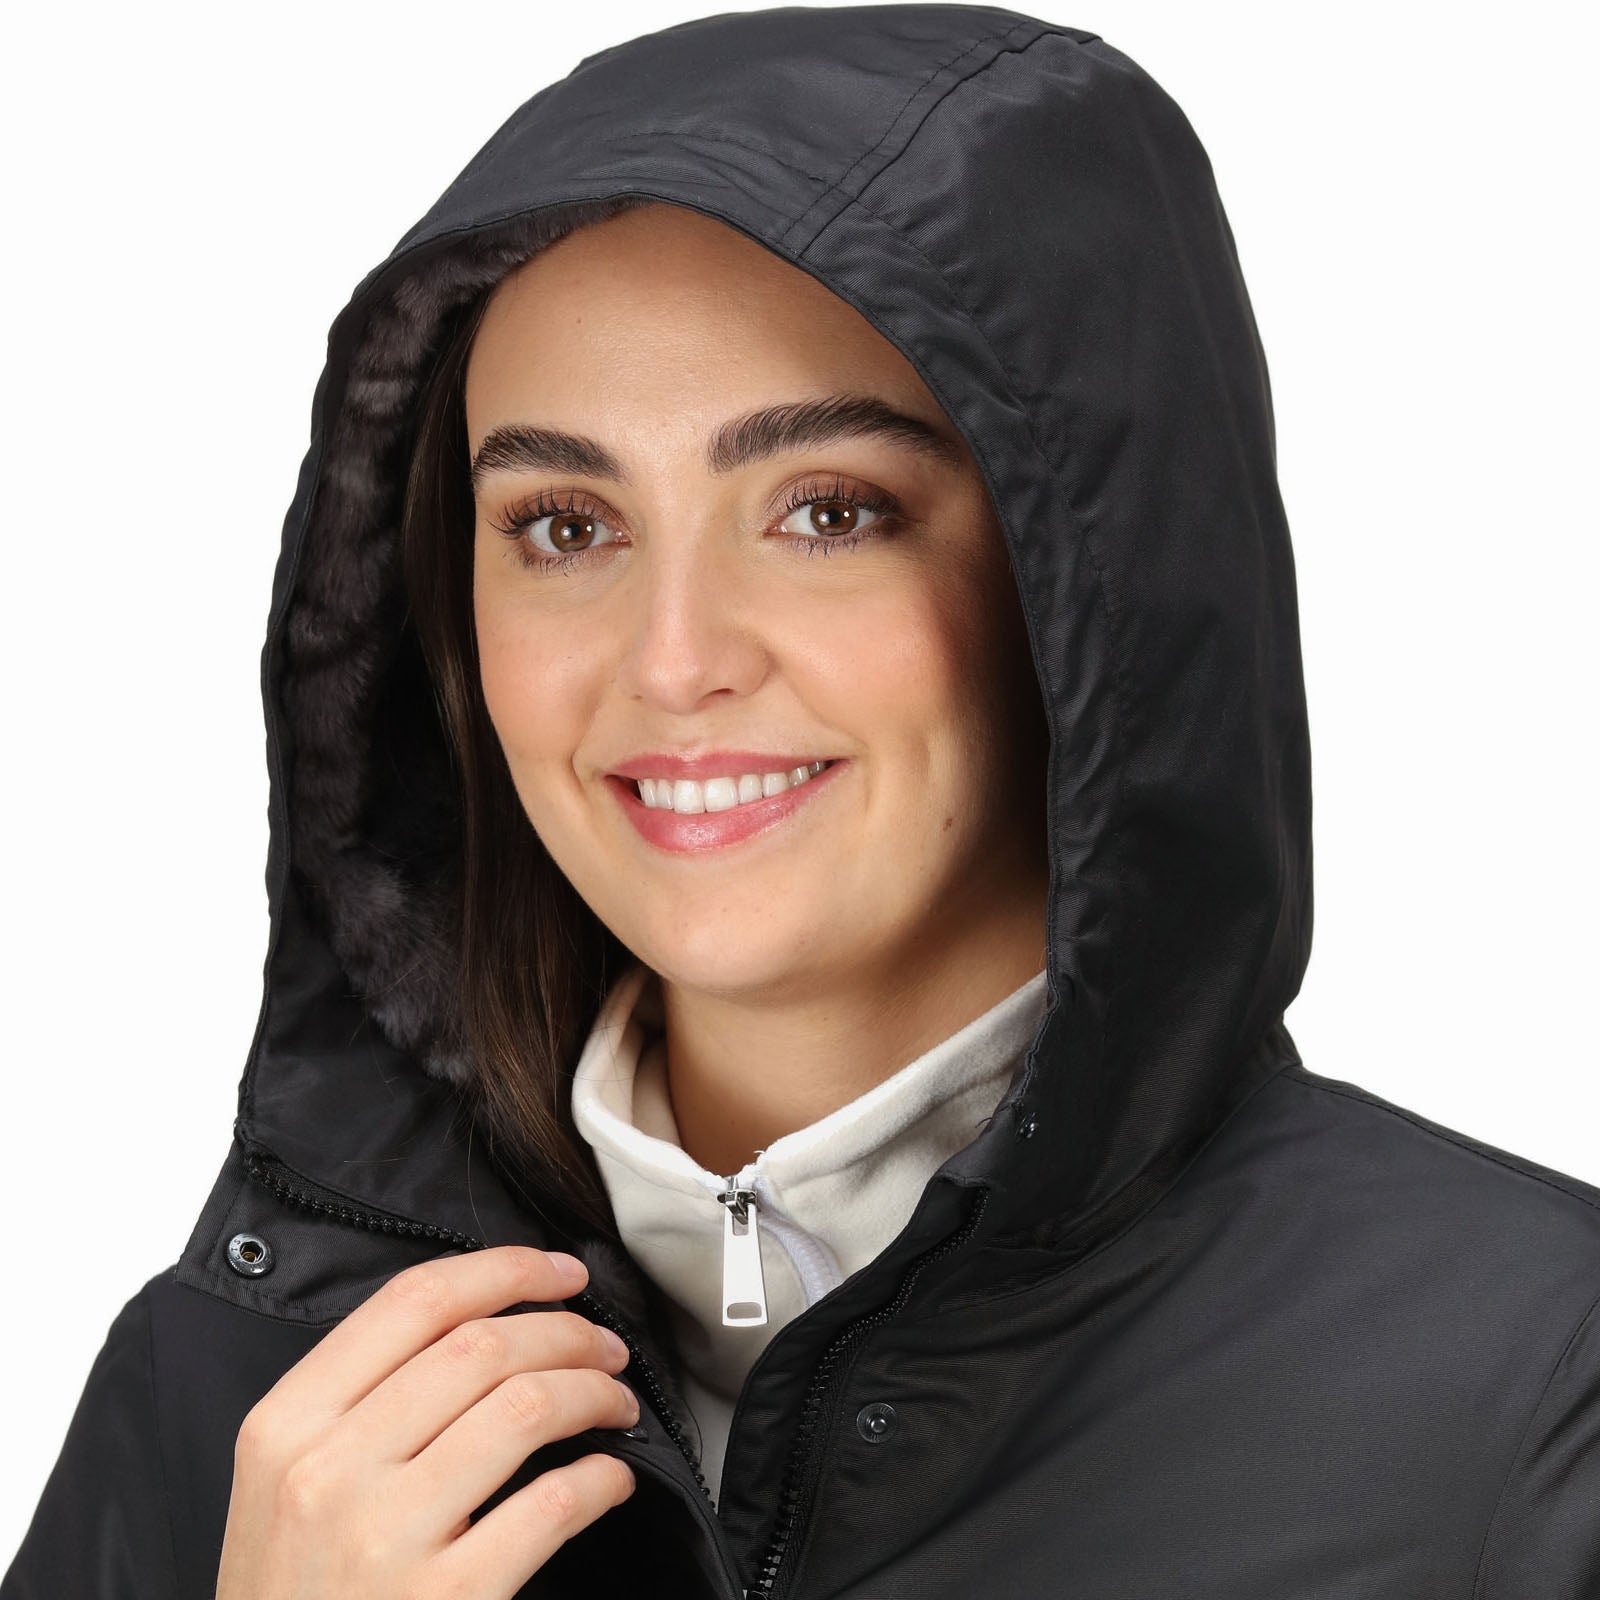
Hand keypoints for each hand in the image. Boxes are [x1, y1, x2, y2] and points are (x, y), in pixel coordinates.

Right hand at [215, 1244, 639, 1598]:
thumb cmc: (296, 1595)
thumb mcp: (284, 1485)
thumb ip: (356, 1399)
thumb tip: (482, 1321)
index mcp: (287, 1425)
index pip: (413, 1301)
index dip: (504, 1270)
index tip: (561, 1271)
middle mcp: (329, 1471)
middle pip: (481, 1346)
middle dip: (566, 1330)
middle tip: (604, 1345)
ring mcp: (384, 1538)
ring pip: (525, 1407)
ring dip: (593, 1393)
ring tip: (614, 1404)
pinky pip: (551, 1504)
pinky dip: (601, 1479)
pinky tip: (610, 1480)